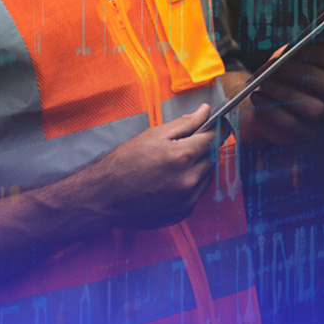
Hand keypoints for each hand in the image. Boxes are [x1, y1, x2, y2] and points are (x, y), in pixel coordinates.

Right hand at [84, 104, 216, 229]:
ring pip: (206, 175)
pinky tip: (171, 179)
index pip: (212, 137)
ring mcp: (188, 198)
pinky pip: (198, 192)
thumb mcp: (152, 135)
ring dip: (198, 166)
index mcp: (181, 156)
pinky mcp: (184, 212)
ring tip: (173, 164)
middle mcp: (189, 179)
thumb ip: (183, 123)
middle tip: (184, 144)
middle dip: (203, 147)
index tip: (218, 124)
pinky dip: (190, 183)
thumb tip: (204, 111)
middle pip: (212, 157)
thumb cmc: (124, 162)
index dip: (216, 128)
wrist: (106, 196)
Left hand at [240, 43, 323, 145]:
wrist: (260, 100)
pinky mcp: (307, 134)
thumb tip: (297, 47)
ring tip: (264, 83)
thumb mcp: (281, 58)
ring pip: (316, 109)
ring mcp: (323, 117)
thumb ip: (290, 51)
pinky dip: (272, 110)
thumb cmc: (276, 75)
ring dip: (286, 93)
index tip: (294, 49)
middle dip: (304, 74)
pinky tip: (256, 97)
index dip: (315, 53)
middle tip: (278, 67)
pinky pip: (294, 125)